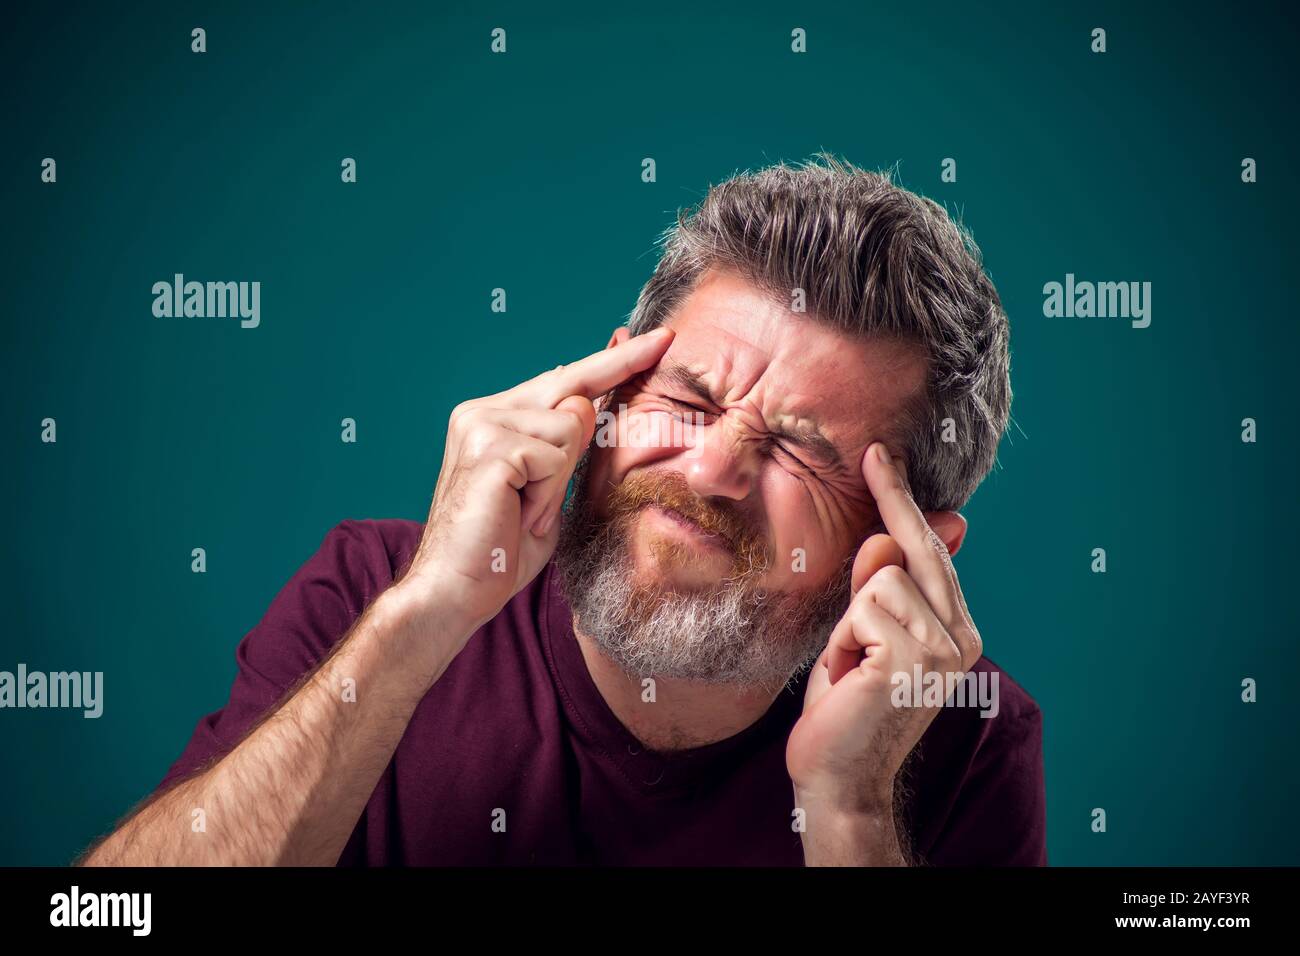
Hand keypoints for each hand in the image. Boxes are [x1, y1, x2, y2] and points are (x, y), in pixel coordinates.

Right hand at [397, 327, 675, 643]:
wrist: (455, 592)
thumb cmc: (501, 552)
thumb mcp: (548, 492)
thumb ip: (568, 451)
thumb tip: (590, 405)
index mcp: (495, 417)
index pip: (565, 380)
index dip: (613, 361)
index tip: (656, 339)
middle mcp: (483, 410)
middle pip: (573, 384)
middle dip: (620, 368)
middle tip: (662, 345)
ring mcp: (482, 424)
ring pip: (572, 427)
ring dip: (560, 481)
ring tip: (527, 511)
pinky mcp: (490, 447)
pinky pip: (556, 457)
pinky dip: (547, 494)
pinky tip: (519, 514)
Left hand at [786, 441, 981, 824]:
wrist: (837, 779)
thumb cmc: (842, 709)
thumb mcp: (858, 638)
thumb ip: (875, 590)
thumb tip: (886, 536)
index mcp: (955, 632)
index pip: (930, 555)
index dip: (905, 505)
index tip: (883, 457)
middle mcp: (961, 637)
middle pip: (916, 547)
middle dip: (891, 499)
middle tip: (873, 453)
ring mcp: (945, 649)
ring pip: (878, 577)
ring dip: (848, 621)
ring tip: (850, 665)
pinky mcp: (915, 659)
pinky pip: (863, 607)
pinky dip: (843, 639)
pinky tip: (850, 676)